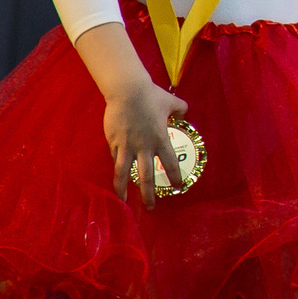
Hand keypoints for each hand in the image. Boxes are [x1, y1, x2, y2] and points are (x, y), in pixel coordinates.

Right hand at [103, 77, 190, 207]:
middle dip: (149, 194)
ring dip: (123, 189)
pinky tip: (117, 171)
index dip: (175, 177)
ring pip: (123, 173)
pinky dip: (117, 164)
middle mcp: (143, 147)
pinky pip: (115, 156)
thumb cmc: (151, 96)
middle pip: (146, 176)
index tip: (178, 187)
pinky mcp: (113, 141)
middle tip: (152, 207)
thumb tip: (185, 113)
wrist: (127, 91)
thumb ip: (181, 110)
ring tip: (124, 201)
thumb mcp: (172, 102)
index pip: (170, 164)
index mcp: (160, 140)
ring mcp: (126, 146)